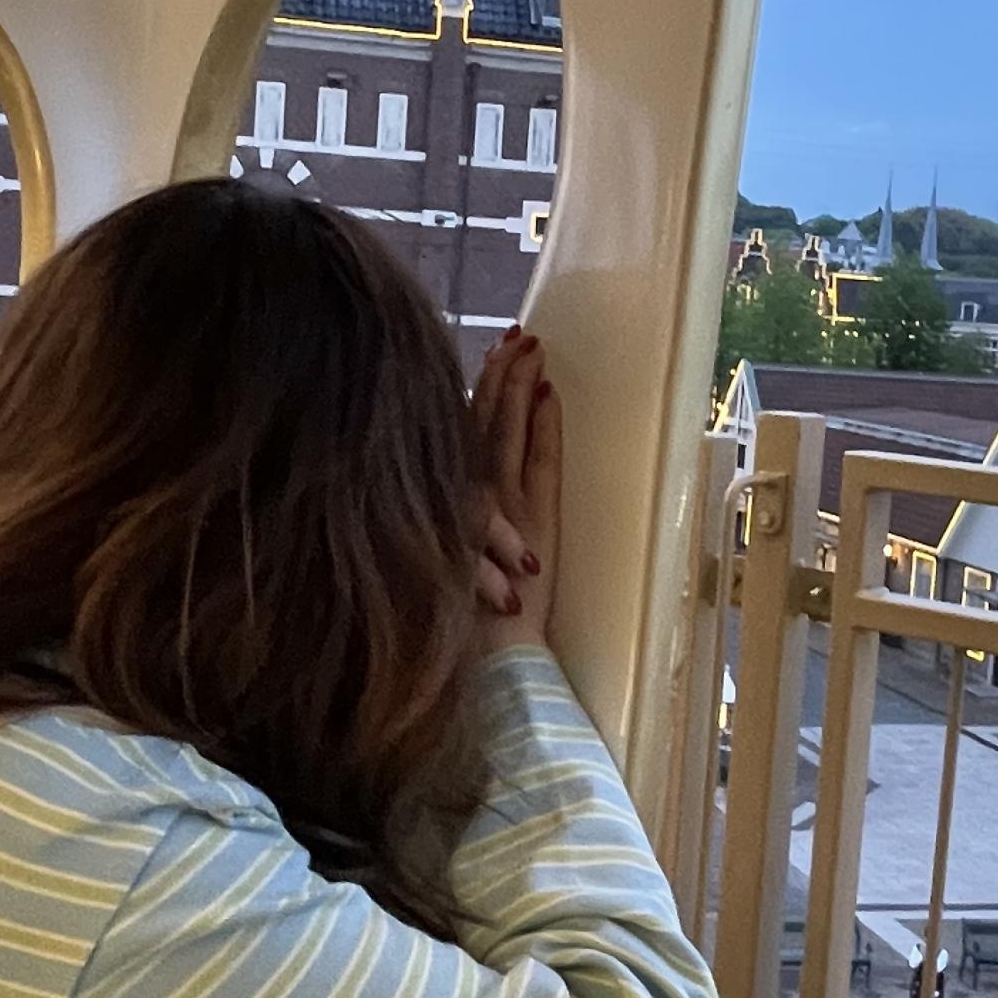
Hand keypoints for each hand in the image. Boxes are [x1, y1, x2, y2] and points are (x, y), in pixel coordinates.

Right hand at [471, 326, 560, 651]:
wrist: (486, 664)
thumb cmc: (468, 633)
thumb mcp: (450, 573)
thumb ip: (452, 539)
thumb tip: (454, 518)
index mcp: (448, 506)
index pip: (457, 436)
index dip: (473, 394)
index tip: (486, 357)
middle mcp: (467, 497)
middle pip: (479, 420)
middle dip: (496, 374)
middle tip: (515, 333)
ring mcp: (499, 504)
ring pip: (504, 429)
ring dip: (516, 385)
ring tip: (531, 346)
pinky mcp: (529, 519)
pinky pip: (536, 460)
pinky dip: (542, 425)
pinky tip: (549, 394)